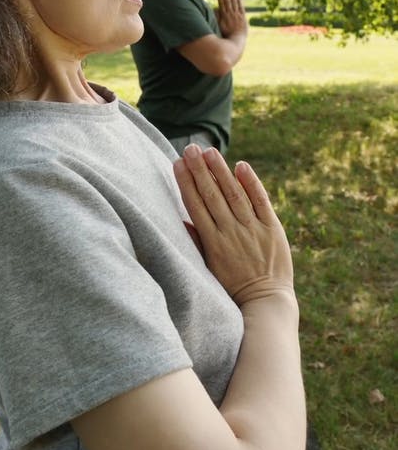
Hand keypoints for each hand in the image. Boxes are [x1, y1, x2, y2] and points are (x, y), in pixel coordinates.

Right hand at [174, 146, 293, 305]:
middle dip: (199, 170)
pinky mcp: (272, 229)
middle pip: (212, 195)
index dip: (185, 183)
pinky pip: (261, 202)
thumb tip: (182, 219)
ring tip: (209, 151)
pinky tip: (241, 166)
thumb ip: (197, 242)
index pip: (195, 206)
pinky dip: (251, 183)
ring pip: (233, 194)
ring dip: (220, 171)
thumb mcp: (209, 268)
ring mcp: (252, 230)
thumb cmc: (233, 286)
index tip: (177, 163)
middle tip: (190, 148)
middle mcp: (231, 233)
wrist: (266, 302)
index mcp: (212, 242)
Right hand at [215, 0, 247, 38]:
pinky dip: (240, 1)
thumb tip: (215, 9)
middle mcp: (230, 14)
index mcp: (224, 16)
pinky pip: (241, 7)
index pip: (221, 3)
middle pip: (228, 1)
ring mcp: (237, 15)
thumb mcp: (219, 26)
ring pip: (235, 3)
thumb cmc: (226, 36)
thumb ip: (217, 17)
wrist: (236, 40)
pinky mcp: (243, 17)